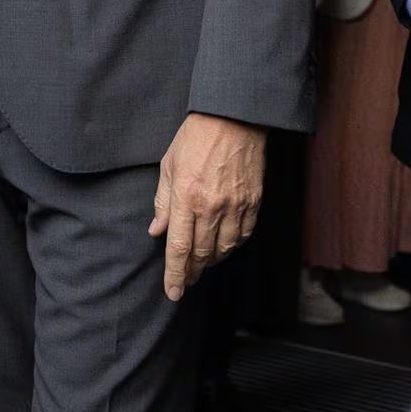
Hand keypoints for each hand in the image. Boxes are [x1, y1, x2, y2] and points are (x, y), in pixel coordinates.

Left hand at [148, 112, 264, 300]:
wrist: (233, 118)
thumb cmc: (195, 138)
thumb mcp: (169, 165)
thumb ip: (163, 201)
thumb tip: (157, 230)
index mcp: (187, 197)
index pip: (179, 247)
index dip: (175, 274)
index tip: (173, 293)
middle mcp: (212, 207)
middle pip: (201, 253)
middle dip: (191, 271)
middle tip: (184, 281)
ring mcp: (236, 206)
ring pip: (224, 249)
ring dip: (210, 261)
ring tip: (201, 264)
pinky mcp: (253, 203)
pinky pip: (243, 236)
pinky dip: (231, 246)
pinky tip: (223, 246)